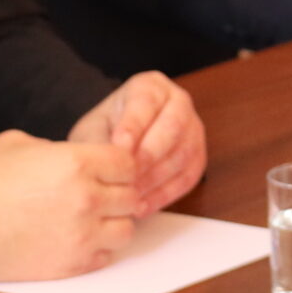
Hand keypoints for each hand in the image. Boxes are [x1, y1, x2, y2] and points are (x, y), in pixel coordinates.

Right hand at [0, 131, 137, 280]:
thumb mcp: (20, 144)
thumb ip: (61, 150)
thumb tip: (82, 161)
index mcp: (76, 163)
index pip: (128, 163)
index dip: (117, 166)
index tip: (103, 170)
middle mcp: (86, 199)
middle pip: (131, 196)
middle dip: (117, 193)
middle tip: (96, 194)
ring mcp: (81, 236)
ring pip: (125, 230)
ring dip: (112, 223)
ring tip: (87, 219)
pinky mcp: (71, 265)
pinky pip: (106, 256)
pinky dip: (97, 248)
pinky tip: (74, 238)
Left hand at [70, 72, 205, 214]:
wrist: (117, 141)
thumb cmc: (106, 130)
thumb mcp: (94, 129)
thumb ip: (99, 142)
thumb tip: (107, 162)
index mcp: (151, 86)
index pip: (146, 102)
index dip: (133, 125)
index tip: (119, 146)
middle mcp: (179, 103)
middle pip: (172, 127)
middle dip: (148, 155)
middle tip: (126, 176)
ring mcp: (193, 130)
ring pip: (183, 154)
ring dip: (155, 178)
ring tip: (130, 196)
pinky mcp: (197, 157)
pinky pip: (187, 178)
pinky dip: (164, 195)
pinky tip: (142, 206)